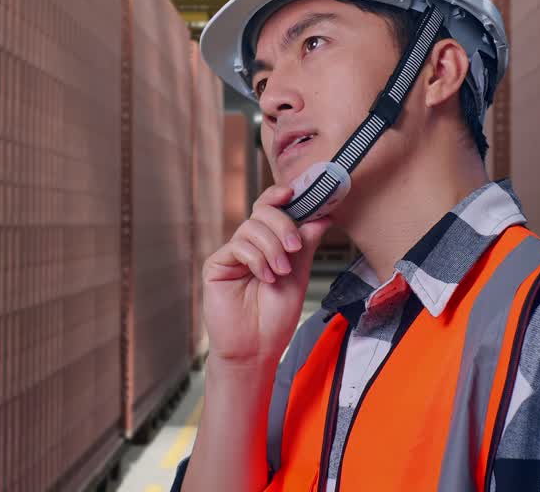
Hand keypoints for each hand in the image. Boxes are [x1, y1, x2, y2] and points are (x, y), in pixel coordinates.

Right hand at [201, 184, 332, 368]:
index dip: (279, 195)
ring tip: (280, 272)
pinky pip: (237, 246)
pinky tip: (265, 277)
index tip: (294, 191)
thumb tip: (323, 216)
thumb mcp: (299, 275)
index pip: (270, 209)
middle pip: (262, 212)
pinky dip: (256, 259)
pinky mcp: (217, 265)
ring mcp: (232, 255)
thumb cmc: (275, 317)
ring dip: (272, 247)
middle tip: (294, 248)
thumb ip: (306, 244)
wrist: (257, 348)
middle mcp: (249, 246)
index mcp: (268, 244)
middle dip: (283, 225)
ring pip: (251, 227)